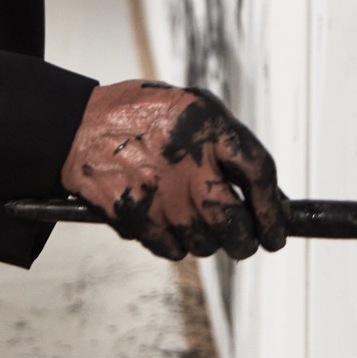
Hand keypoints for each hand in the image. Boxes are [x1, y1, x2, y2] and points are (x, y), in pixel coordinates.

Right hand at [62, 81, 288, 260]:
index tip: (276, 230)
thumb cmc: (144, 115)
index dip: (273, 209)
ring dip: (207, 241)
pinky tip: (167, 222)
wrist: (79, 124)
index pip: (259, 172)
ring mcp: (159, 192)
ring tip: (196, 221)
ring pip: (203, 243)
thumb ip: (230, 143)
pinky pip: (171, 250)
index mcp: (208, 126)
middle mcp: (187, 161)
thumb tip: (269, 194)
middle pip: (234, 223)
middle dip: (246, 241)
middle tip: (246, 242)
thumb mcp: (195, 107)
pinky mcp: (134, 214)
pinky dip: (174, 244)